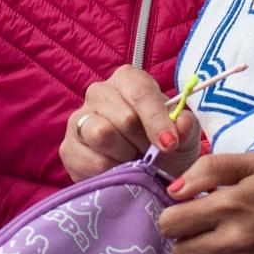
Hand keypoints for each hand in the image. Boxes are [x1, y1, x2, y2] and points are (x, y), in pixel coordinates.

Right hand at [62, 66, 201, 182]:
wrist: (149, 173)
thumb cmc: (167, 146)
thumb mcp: (184, 136)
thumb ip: (185, 128)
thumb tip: (182, 124)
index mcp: (128, 80)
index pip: (140, 93)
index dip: (156, 120)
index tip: (170, 144)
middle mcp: (99, 92)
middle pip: (123, 118)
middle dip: (144, 144)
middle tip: (152, 155)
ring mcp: (78, 120)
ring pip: (102, 135)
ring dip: (126, 156)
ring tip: (134, 161)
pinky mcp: (68, 149)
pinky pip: (91, 162)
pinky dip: (111, 173)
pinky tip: (119, 171)